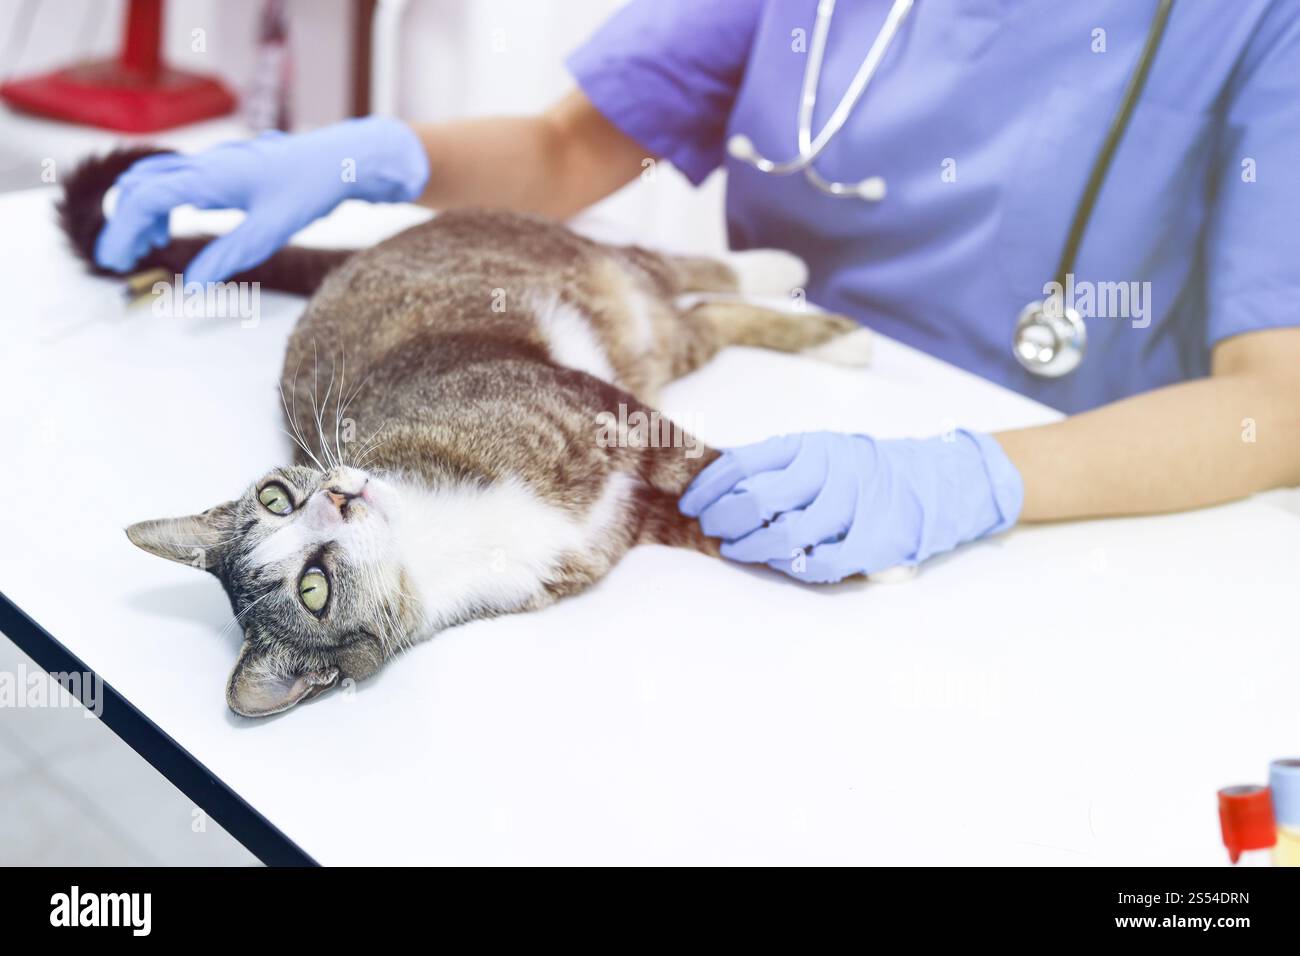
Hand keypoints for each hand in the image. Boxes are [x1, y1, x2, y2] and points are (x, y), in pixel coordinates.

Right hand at [94, 115, 428, 284]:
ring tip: (147, 247)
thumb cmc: (310, 190)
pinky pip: (180, 178)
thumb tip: (192, 286)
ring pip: (158, 179)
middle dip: (124, 223)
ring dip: (143, 211)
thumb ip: (228, 258)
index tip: (113, 262)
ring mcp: (215, 161)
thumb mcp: (269, 232)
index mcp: (209, 176)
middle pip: (141, 186)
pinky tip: (175, 224)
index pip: (145, 199)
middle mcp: (205, 163)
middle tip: (120, 261)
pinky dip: (165, 201)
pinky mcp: (227, 166)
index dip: (123, 231)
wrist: (342, 159)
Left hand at [679, 430, 1023, 582]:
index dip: (708, 488)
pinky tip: (778, 562)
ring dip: (751, 548)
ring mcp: (852, 507)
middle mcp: (829, 471)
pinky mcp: (871, 542)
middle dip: (722, 519)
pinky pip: (819, 565)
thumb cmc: (856, 468)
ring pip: (785, 536)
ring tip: (736, 549)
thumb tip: (710, 478)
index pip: (742, 463)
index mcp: (809, 444)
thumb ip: (771, 462)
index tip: (690, 503)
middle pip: (757, 500)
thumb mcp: (815, 450)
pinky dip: (791, 567)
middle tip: (711, 528)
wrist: (929, 480)